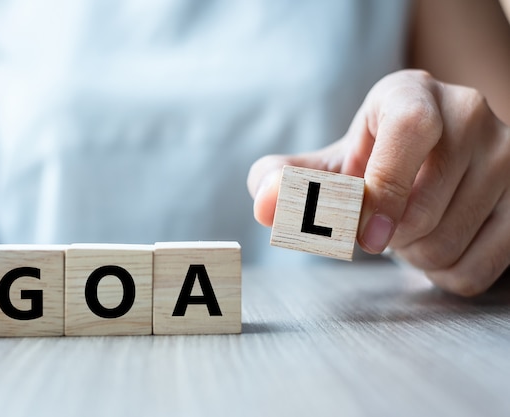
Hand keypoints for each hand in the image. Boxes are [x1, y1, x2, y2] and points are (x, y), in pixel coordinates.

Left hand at [248, 70, 509, 295]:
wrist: (425, 164)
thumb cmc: (369, 163)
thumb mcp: (324, 164)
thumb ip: (283, 180)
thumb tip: (264, 205)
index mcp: (412, 94)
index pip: (411, 129)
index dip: (382, 188)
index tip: (362, 232)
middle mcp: (470, 114)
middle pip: (424, 209)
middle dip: (384, 237)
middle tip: (378, 225)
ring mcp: (508, 156)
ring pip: (449, 244)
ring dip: (411, 257)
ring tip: (406, 230)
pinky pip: (477, 270)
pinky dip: (442, 274)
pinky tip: (434, 246)